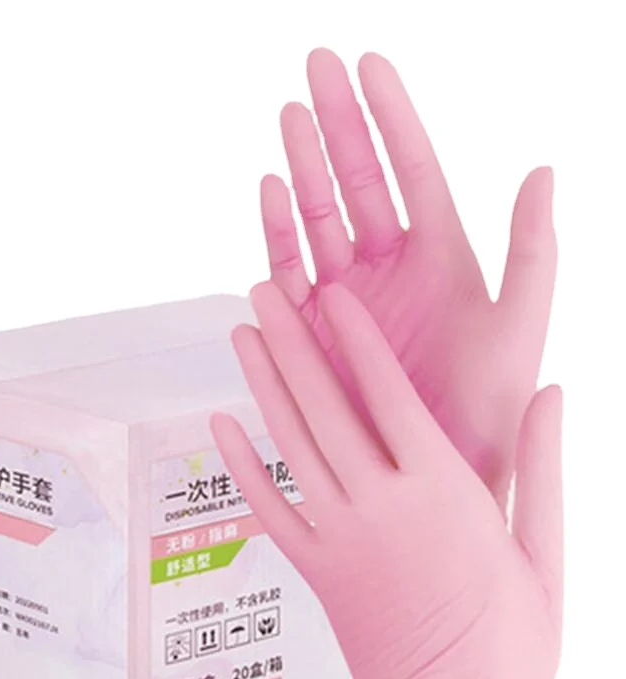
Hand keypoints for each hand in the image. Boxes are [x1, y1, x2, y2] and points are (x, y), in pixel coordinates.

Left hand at [212, 282, 562, 678]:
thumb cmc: (511, 644)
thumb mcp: (546, 552)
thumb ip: (542, 464)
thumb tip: (551, 389)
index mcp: (443, 494)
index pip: (390, 396)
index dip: (358, 339)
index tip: (333, 296)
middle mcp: (381, 507)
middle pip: (325, 407)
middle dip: (292, 342)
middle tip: (263, 292)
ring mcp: (340, 539)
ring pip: (292, 446)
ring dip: (263, 385)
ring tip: (243, 335)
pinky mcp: (315, 571)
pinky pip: (270, 508)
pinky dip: (244, 464)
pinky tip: (222, 424)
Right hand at [262, 50, 556, 505]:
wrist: (438, 476)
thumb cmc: (487, 410)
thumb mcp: (520, 328)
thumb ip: (532, 251)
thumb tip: (542, 169)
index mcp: (440, 257)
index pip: (412, 169)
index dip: (391, 117)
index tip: (368, 65)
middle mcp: (388, 268)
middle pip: (358, 181)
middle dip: (338, 124)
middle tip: (316, 68)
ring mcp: (346, 295)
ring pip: (318, 216)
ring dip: (304, 167)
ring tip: (292, 117)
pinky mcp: (310, 327)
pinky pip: (288, 270)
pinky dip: (277, 232)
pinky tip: (273, 191)